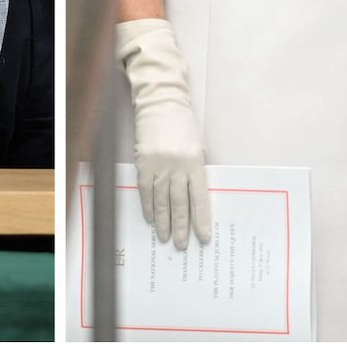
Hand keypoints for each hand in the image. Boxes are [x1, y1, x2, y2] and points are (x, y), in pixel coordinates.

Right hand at [116, 18, 211, 249]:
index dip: (201, 219)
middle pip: (179, 203)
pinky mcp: (143, 162)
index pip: (200, 198)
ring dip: (163, 221)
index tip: (203, 238)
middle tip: (181, 245)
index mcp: (195, 162)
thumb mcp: (198, 145)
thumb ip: (197, 169)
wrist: (160, 101)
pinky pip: (145, 190)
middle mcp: (177, 166)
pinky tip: (151, 218)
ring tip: (165, 238)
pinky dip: (148, 206)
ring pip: (161, 201)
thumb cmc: (183, 123)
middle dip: (181, 227)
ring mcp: (158, 165)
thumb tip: (196, 198)